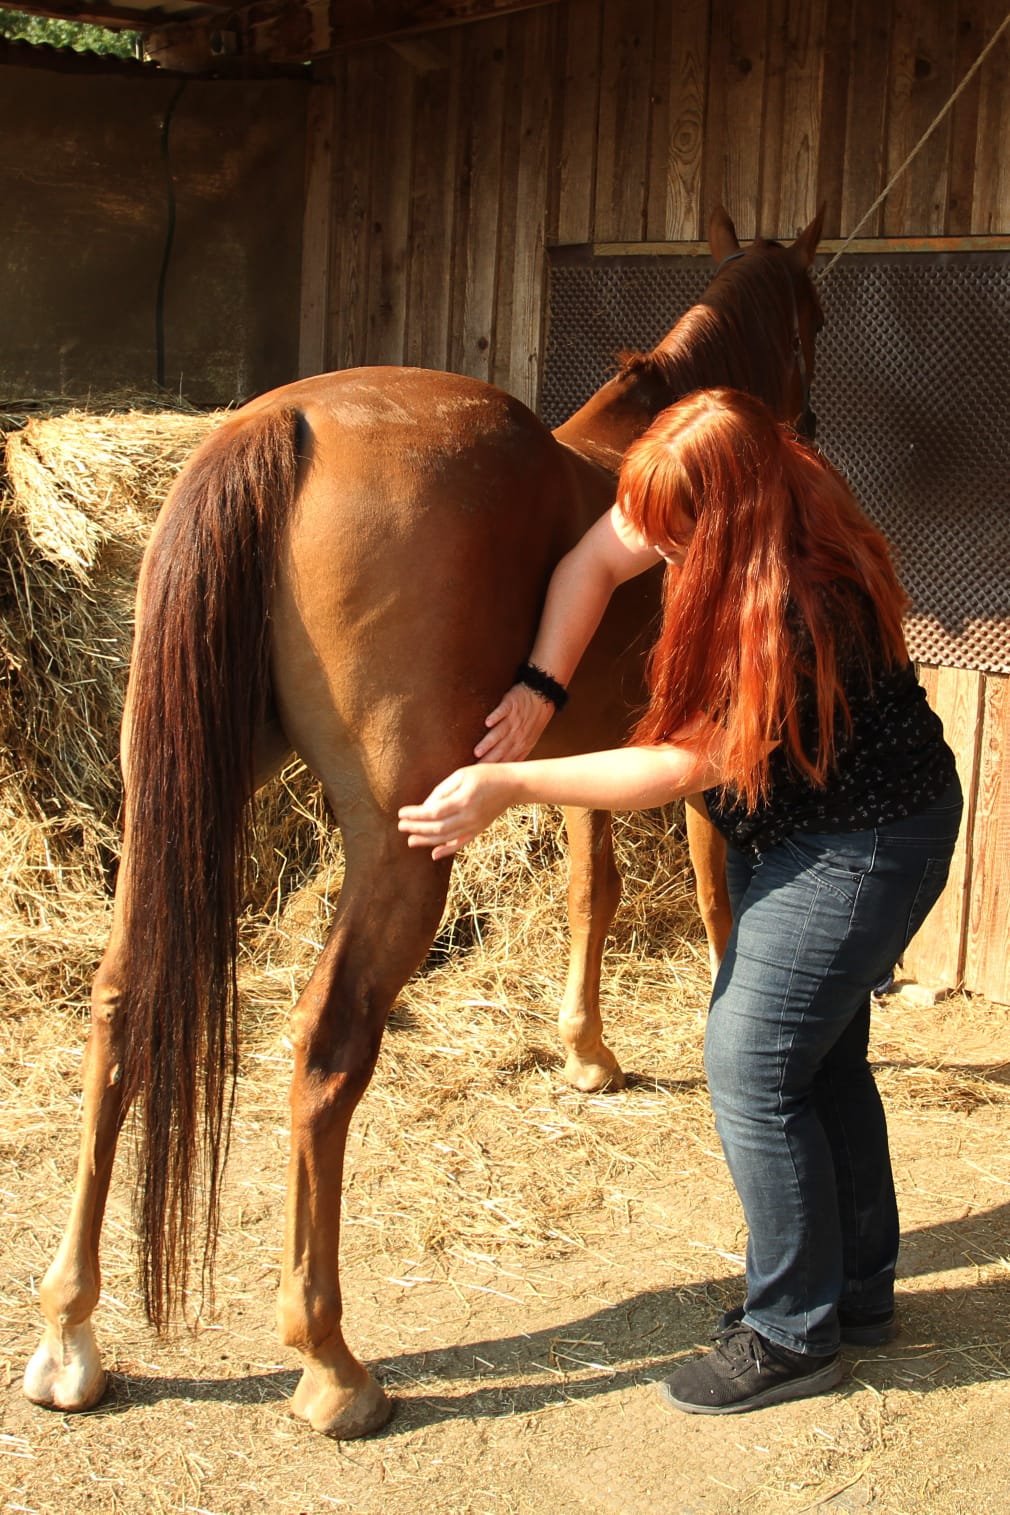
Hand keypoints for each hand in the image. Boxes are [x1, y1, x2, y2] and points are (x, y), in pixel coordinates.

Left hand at [398, 764, 516, 858]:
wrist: (512, 785)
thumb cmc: (485, 775)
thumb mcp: (461, 775)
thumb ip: (442, 791)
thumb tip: (425, 807)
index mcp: (463, 800)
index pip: (433, 812)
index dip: (415, 815)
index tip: (401, 813)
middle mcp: (469, 816)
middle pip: (437, 828)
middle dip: (416, 828)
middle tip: (400, 827)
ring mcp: (474, 826)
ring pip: (446, 838)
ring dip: (426, 841)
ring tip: (410, 841)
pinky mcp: (478, 830)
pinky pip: (460, 843)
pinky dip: (447, 850)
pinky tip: (433, 854)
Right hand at [473, 683, 554, 762]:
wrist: (543, 698)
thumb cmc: (535, 720)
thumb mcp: (530, 741)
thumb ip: (518, 754)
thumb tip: (506, 769)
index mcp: (521, 745)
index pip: (506, 760)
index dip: (494, 770)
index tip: (482, 778)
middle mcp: (517, 735)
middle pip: (500, 750)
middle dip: (488, 761)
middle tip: (474, 770)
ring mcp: (513, 720)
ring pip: (500, 733)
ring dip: (489, 742)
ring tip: (478, 751)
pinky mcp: (511, 705)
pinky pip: (503, 711)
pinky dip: (496, 716)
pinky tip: (488, 722)